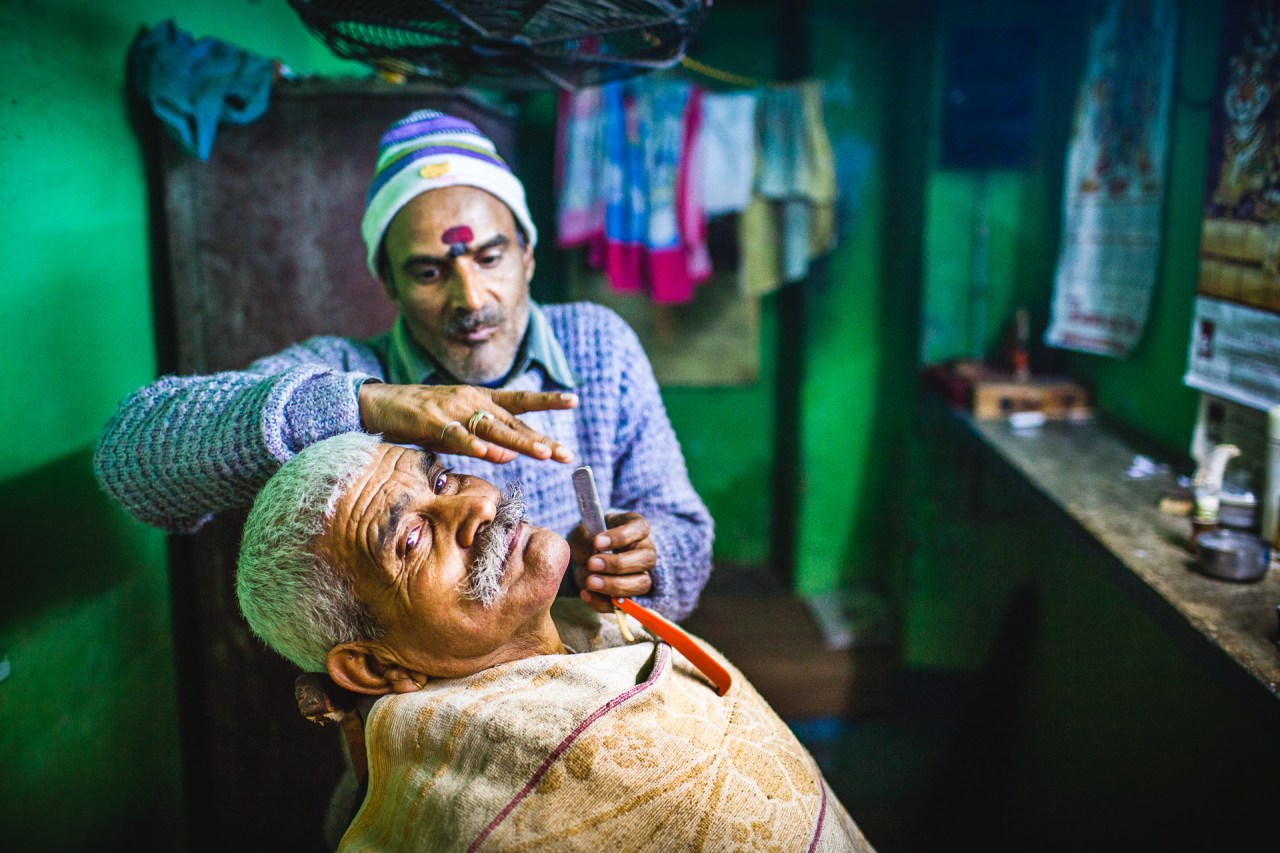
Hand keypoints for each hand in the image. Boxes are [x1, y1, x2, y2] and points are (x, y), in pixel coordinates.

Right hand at [358, 383, 576, 463]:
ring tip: (543, 453)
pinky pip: (456, 435)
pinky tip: (490, 453)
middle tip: (566, 454)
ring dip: (519, 442)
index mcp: (480, 399)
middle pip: (513, 422)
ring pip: (492, 428)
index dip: (547, 400)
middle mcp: (471, 400)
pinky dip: (473, 444)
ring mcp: (453, 409)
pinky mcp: (431, 421)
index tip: (574, 399)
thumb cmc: (420, 418)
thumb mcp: (458, 430)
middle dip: (541, 440)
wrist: (378, 403)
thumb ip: (484, 441)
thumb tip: (510, 455)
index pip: (520, 400)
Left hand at [567, 511, 655, 613]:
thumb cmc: (588, 538)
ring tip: (590, 582)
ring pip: (641, 584)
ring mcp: (641, 575)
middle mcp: (645, 551)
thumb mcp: (583, 531)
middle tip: (592, 564)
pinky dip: (603, 602)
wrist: (584, 557)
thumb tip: (592, 550)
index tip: (597, 542)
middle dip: (618, 564)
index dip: (620, 537)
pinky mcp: (630, 596)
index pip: (640, 529)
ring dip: (615, 585)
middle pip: (646, 559)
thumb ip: (585, 536)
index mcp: (637, 528)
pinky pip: (624, 605)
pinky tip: (585, 594)